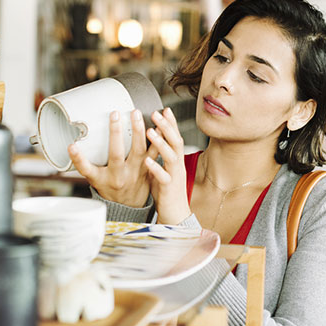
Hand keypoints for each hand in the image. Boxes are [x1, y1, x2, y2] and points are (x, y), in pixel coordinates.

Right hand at [68, 109, 153, 206]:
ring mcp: (137, 172)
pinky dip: (158, 138)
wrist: (130, 205)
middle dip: (115, 133)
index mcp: (104, 179)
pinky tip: (160, 124)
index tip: (72, 146)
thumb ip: (84, 163)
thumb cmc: (110, 188)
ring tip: (136, 114)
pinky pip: (155, 152)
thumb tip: (71, 146)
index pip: (87, 168)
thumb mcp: (94, 179)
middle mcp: (121, 175)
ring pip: (139, 151)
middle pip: (117, 154)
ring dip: (139, 132)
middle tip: (114, 114)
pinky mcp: (150, 167)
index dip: (79, 158)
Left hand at [144, 108, 190, 223]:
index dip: (171, 123)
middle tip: (156, 113)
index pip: (175, 137)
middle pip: (176, 142)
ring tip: (150, 131)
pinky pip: (163, 177)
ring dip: (161, 143)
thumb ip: (159, 157)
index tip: (165, 109)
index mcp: (175, 161)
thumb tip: (150, 143)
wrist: (176, 216)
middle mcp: (177, 166)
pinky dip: (156, 168)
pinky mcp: (169, 189)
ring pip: (171, 156)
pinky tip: (148, 161)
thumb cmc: (167, 193)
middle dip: (167, 126)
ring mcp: (174, 176)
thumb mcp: (164, 171)